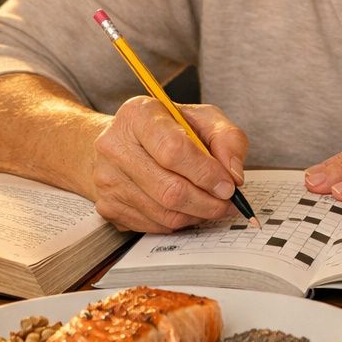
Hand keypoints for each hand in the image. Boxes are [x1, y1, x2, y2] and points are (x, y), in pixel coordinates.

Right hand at [90, 97, 249, 232]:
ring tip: (212, 205)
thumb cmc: (167, 128)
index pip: (173, 150)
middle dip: (208, 202)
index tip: (229, 185)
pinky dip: (179, 222)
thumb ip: (227, 138)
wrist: (122, 142)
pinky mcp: (107, 206)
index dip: (206, 173)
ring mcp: (107, 180)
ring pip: (163, 213)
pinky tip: (189, 208)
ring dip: (197, 215)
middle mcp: (115, 146)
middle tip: (228, 202)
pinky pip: (153, 226)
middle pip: (169, 189)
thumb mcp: (203, 119)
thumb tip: (234, 175)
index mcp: (139, 115)